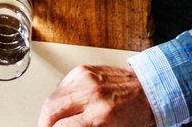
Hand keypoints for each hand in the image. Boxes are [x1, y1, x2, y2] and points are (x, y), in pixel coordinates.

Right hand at [39, 65, 153, 126]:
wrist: (147, 91)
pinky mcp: (82, 70)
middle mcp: (91, 93)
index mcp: (101, 115)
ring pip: (51, 97)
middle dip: (44, 123)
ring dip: (48, 113)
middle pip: (51, 109)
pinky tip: (61, 109)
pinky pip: (60, 87)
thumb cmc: (135, 116)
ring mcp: (85, 78)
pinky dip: (56, 100)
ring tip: (51, 122)